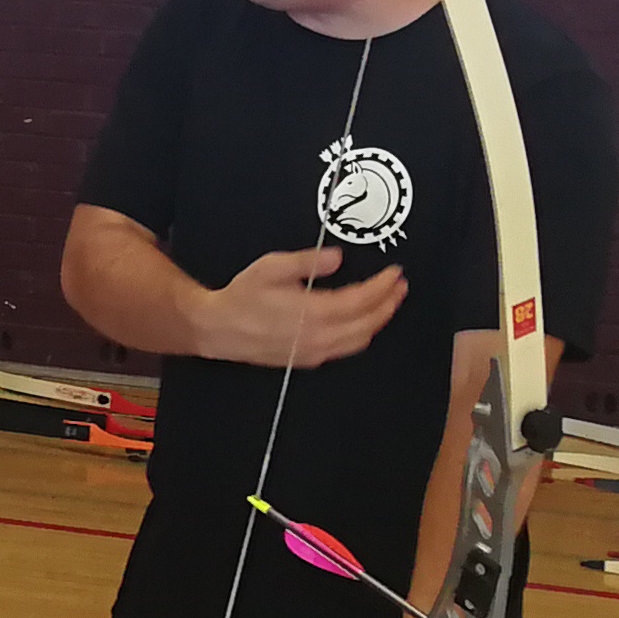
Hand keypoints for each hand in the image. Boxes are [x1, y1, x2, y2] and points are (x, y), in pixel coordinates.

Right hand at [188, 246, 404, 368]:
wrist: (218, 329)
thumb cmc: (242, 297)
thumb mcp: (271, 267)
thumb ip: (308, 261)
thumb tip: (338, 258)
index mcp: (314, 312)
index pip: (363, 300)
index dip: (383, 286)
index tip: (395, 273)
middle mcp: (320, 337)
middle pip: (369, 322)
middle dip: (389, 303)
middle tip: (400, 286)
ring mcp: (316, 351)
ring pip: (361, 339)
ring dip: (379, 320)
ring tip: (388, 302)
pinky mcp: (309, 359)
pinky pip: (347, 348)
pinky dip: (362, 333)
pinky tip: (362, 321)